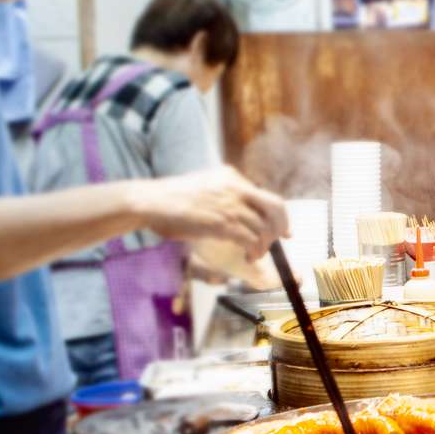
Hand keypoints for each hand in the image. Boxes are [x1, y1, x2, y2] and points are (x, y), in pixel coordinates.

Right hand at [136, 166, 287, 261]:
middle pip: (275, 208)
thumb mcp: (203, 187)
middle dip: (280, 228)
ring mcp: (230, 205)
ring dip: (264, 246)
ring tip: (254, 254)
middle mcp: (235, 188)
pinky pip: (251, 240)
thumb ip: (223, 194)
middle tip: (278, 242)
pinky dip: (254, 251)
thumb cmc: (171, 199)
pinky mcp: (222, 223)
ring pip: (264, 228)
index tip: (285, 230)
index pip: (267, 196)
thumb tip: (240, 212)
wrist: (149, 200)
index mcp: (231, 177)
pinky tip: (249, 257)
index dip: (280, 216)